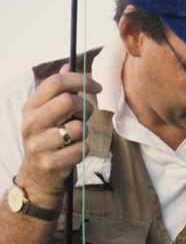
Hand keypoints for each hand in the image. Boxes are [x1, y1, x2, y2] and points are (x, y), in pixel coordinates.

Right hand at [17, 64, 101, 205]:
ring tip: (76, 137)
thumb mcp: (47, 114)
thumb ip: (57, 92)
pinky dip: (84, 149)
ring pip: (78, 127)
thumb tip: (67, 66)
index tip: (97, 86)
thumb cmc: (48, 140)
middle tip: (87, 115)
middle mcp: (31, 123)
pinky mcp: (51, 163)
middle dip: (85, 107)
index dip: (81, 80)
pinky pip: (81, 149)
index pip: (56, 82)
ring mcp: (39, 144)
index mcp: (31, 106)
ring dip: (85, 132)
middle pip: (68, 101)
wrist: (37, 177)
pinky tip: (74, 152)